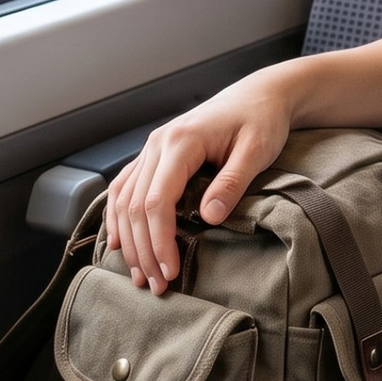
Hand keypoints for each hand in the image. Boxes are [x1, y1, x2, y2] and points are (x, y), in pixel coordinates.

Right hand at [104, 67, 295, 294]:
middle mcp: (158, 143)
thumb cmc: (262, 119)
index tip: (169, 271)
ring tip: (138, 275)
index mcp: (182, 140)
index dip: (160, 240)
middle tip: (156, 286)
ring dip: (128, 240)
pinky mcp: (155, 154)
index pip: (157, 201)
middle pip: (135, 206)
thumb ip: (233, 182)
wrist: (261, 94)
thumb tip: (209, 218)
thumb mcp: (258, 149)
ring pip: (124, 199)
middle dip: (143, 250)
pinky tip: (121, 242)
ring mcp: (153, 147)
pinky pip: (125, 187)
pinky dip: (119, 217)